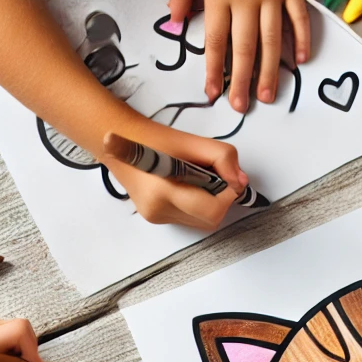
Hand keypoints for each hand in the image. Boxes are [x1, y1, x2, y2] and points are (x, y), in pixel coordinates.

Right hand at [100, 123, 248, 230]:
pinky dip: (196, 205)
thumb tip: (241, 182)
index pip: (212, 211)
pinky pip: (189, 219)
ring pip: (202, 222)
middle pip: (210, 220)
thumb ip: (224, 159)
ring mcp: (155, 218)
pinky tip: (185, 187)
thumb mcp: (193, 141)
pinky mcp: (155, 219)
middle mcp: (158, 210)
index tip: (226, 178)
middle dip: (220, 200)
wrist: (120, 141)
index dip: (227, 196)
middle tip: (212, 177)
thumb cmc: (155, 139)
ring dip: (209, 203)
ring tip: (196, 180)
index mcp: (164, 191)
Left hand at [168, 0, 310, 112]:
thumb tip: (174, 19)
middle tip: (241, 106)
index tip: (211, 92)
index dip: (213, 69)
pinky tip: (299, 61)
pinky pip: (299, 19)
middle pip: (244, 48)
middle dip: (242, 80)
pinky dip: (301, 40)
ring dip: (271, 71)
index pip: (214, 40)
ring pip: (272, 41)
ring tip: (268, 96)